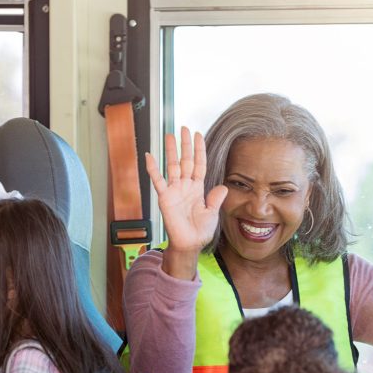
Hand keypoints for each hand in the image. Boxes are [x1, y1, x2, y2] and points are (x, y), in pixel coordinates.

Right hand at [145, 126, 227, 254]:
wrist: (189, 244)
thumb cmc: (200, 231)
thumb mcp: (212, 213)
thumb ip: (215, 199)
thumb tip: (223, 186)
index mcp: (198, 188)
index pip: (199, 164)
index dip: (199, 150)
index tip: (198, 135)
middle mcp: (185, 186)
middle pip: (186, 160)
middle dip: (185, 145)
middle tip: (184, 128)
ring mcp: (174, 190)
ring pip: (172, 166)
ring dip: (171, 150)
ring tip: (170, 135)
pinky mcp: (165, 197)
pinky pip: (158, 180)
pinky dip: (153, 168)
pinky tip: (149, 155)